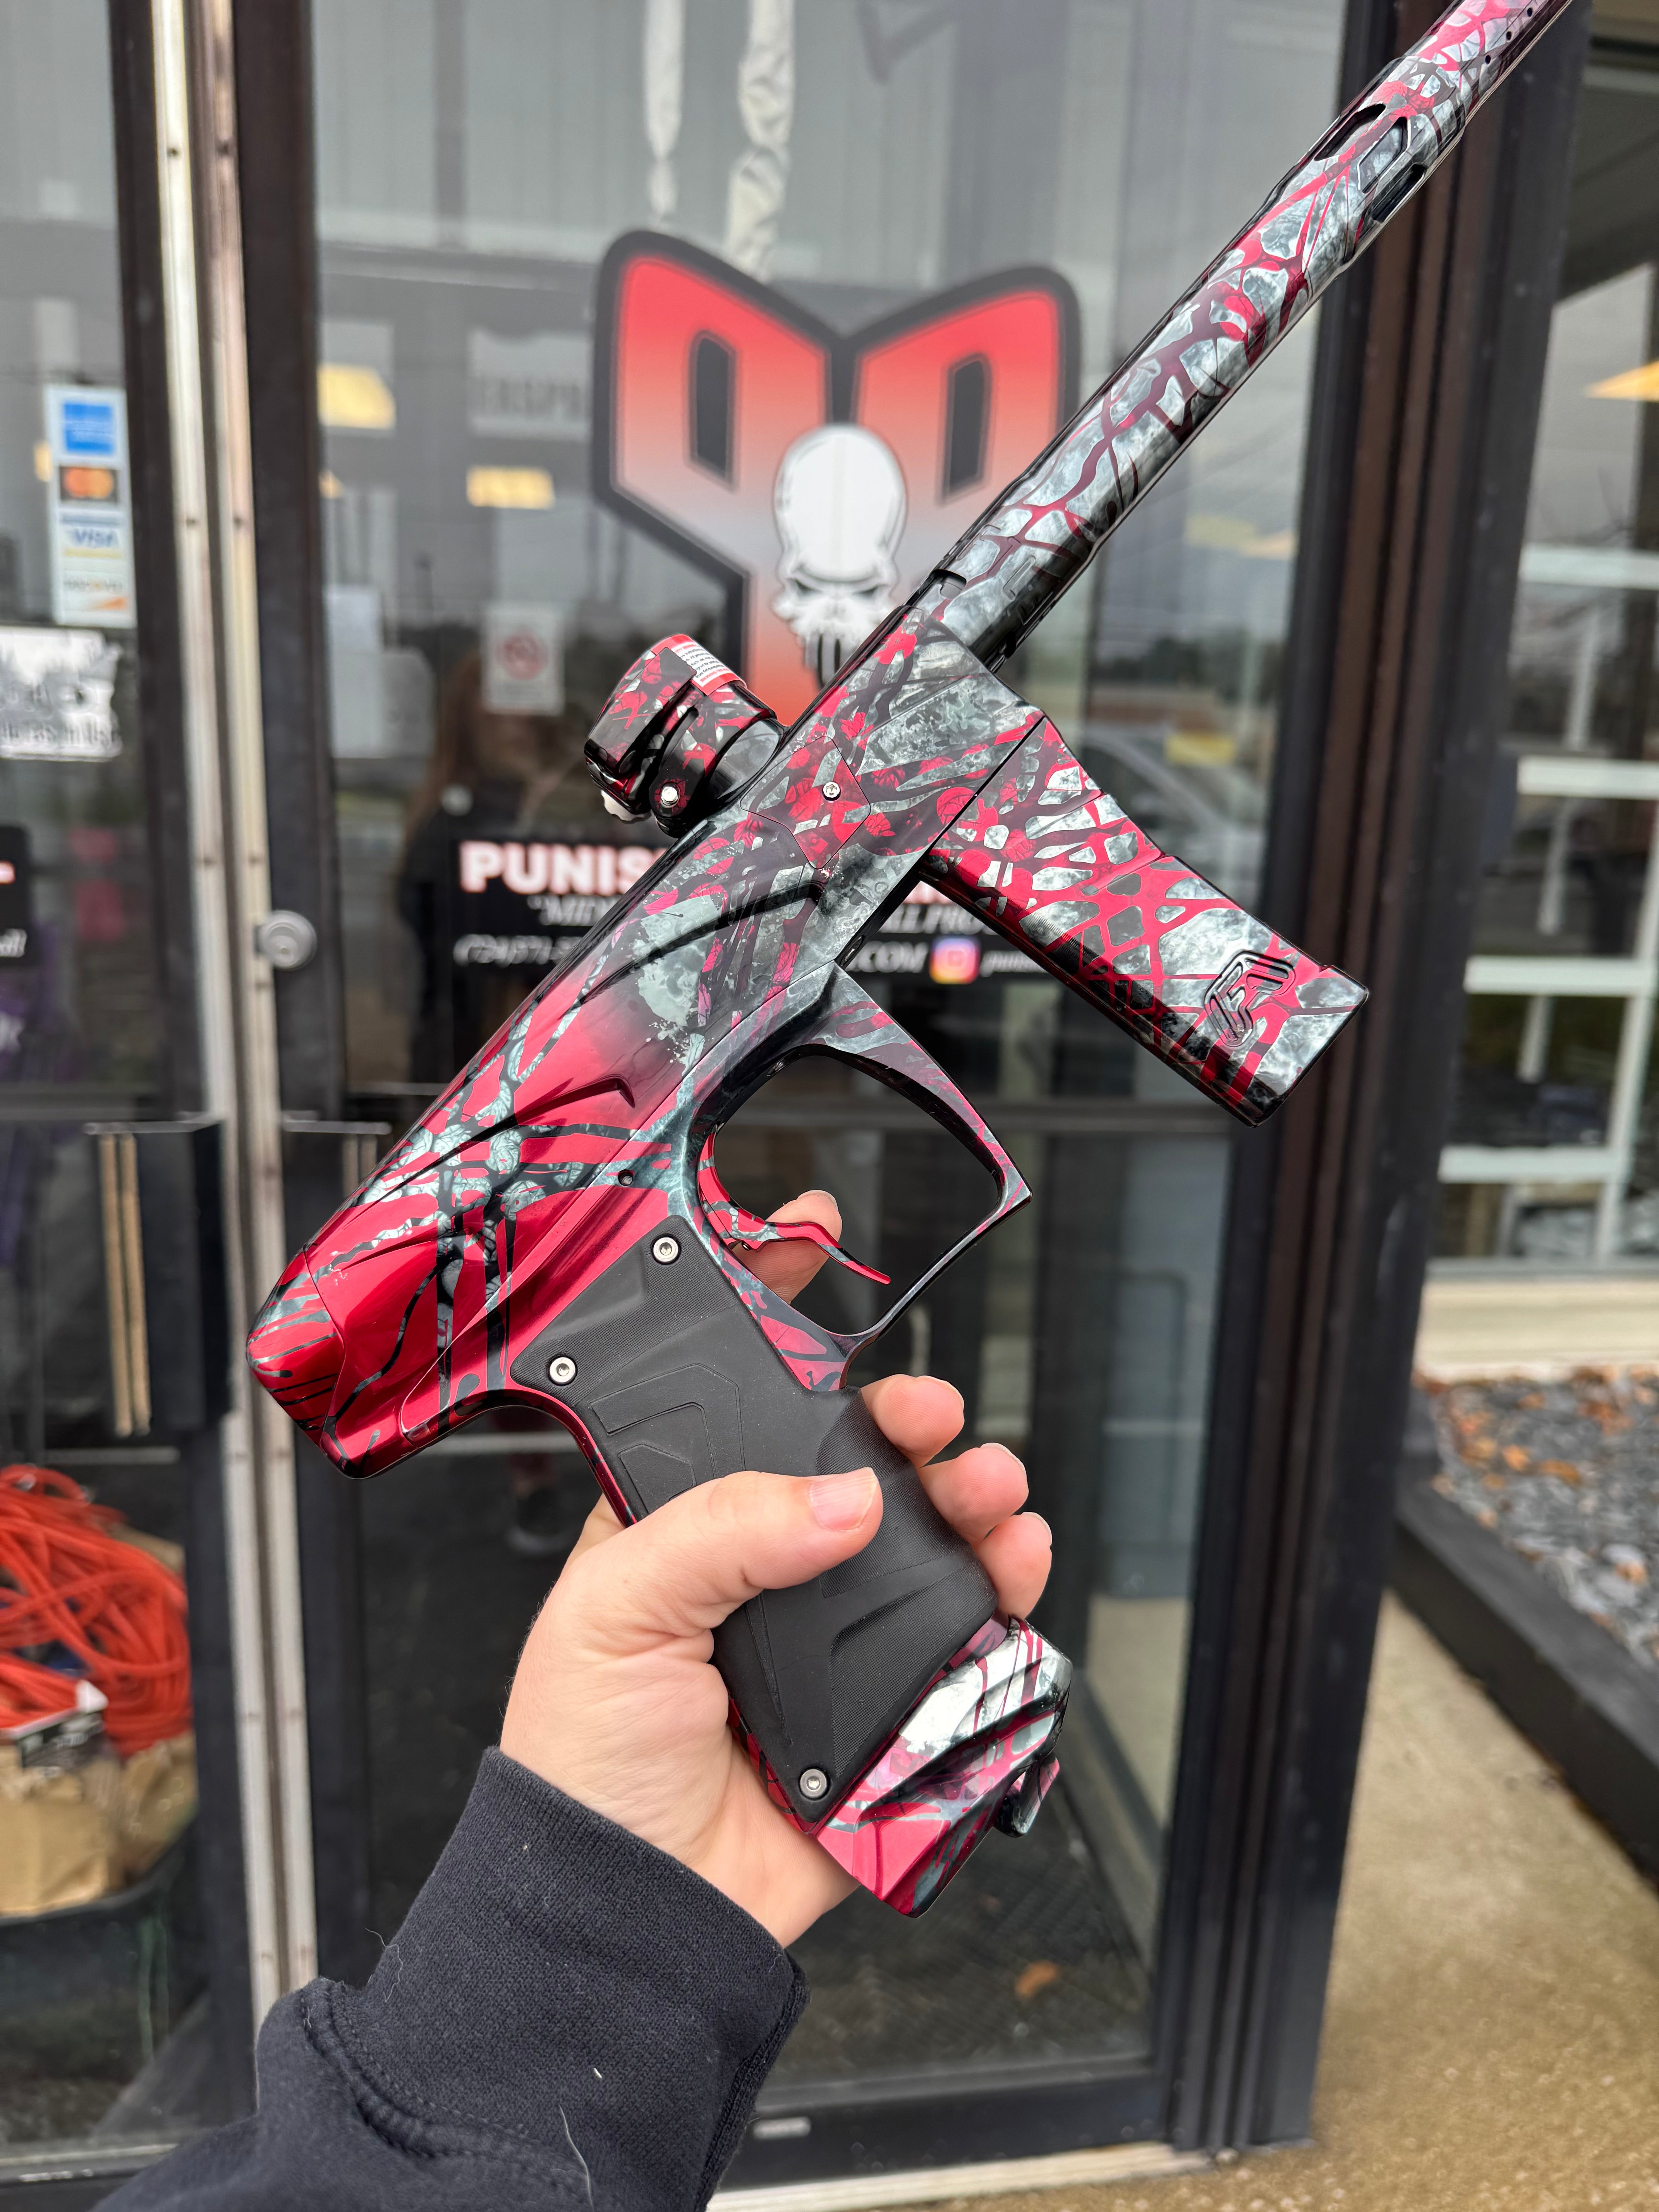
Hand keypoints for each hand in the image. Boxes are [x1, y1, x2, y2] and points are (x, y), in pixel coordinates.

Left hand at [499, 1190, 1050, 1945]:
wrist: (632, 1909)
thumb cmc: (585, 1760)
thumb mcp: (618, 1608)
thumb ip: (728, 1531)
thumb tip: (846, 1499)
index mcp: (684, 1524)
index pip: (737, 1396)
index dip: (777, 1314)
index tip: (813, 1237)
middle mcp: (764, 1567)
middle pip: (856, 1461)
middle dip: (907, 1418)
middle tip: (930, 1413)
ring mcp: (830, 1632)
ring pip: (925, 1537)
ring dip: (972, 1494)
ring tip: (993, 1485)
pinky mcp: (887, 1702)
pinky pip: (965, 1631)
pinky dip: (1005, 1590)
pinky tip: (1014, 1562)